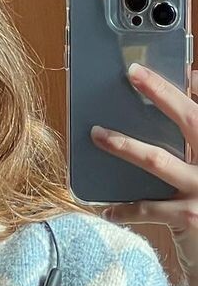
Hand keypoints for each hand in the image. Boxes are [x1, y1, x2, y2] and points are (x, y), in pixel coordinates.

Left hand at [91, 64, 197, 285]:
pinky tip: (105, 209)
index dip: (194, 86)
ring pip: (158, 160)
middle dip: (161, 92)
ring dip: (124, 145)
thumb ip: (194, 143)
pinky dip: (123, 208)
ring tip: (98, 134)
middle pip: (190, 119)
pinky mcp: (189, 216)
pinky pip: (147, 208)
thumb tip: (176, 102)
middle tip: (134, 74)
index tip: (174, 68)